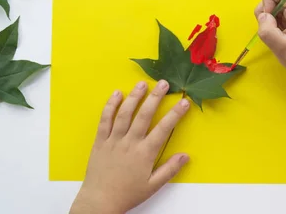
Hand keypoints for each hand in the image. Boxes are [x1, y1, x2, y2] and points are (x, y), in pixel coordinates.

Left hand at [70, 80, 189, 213]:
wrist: (100, 201)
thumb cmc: (127, 194)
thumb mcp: (153, 186)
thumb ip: (170, 169)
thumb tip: (185, 156)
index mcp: (145, 153)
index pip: (164, 129)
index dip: (175, 113)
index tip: (184, 101)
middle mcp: (130, 143)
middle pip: (145, 115)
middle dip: (155, 97)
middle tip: (164, 83)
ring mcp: (114, 140)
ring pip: (125, 113)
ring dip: (134, 97)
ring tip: (142, 84)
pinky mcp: (100, 141)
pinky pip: (105, 120)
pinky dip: (110, 106)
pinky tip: (116, 94)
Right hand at [254, 0, 285, 82]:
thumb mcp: (280, 47)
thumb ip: (267, 29)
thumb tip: (263, 15)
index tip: (268, 18)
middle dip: (267, 8)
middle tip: (268, 28)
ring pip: (279, 5)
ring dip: (271, 17)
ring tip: (275, 34)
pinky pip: (283, 14)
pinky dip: (276, 22)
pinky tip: (280, 36)